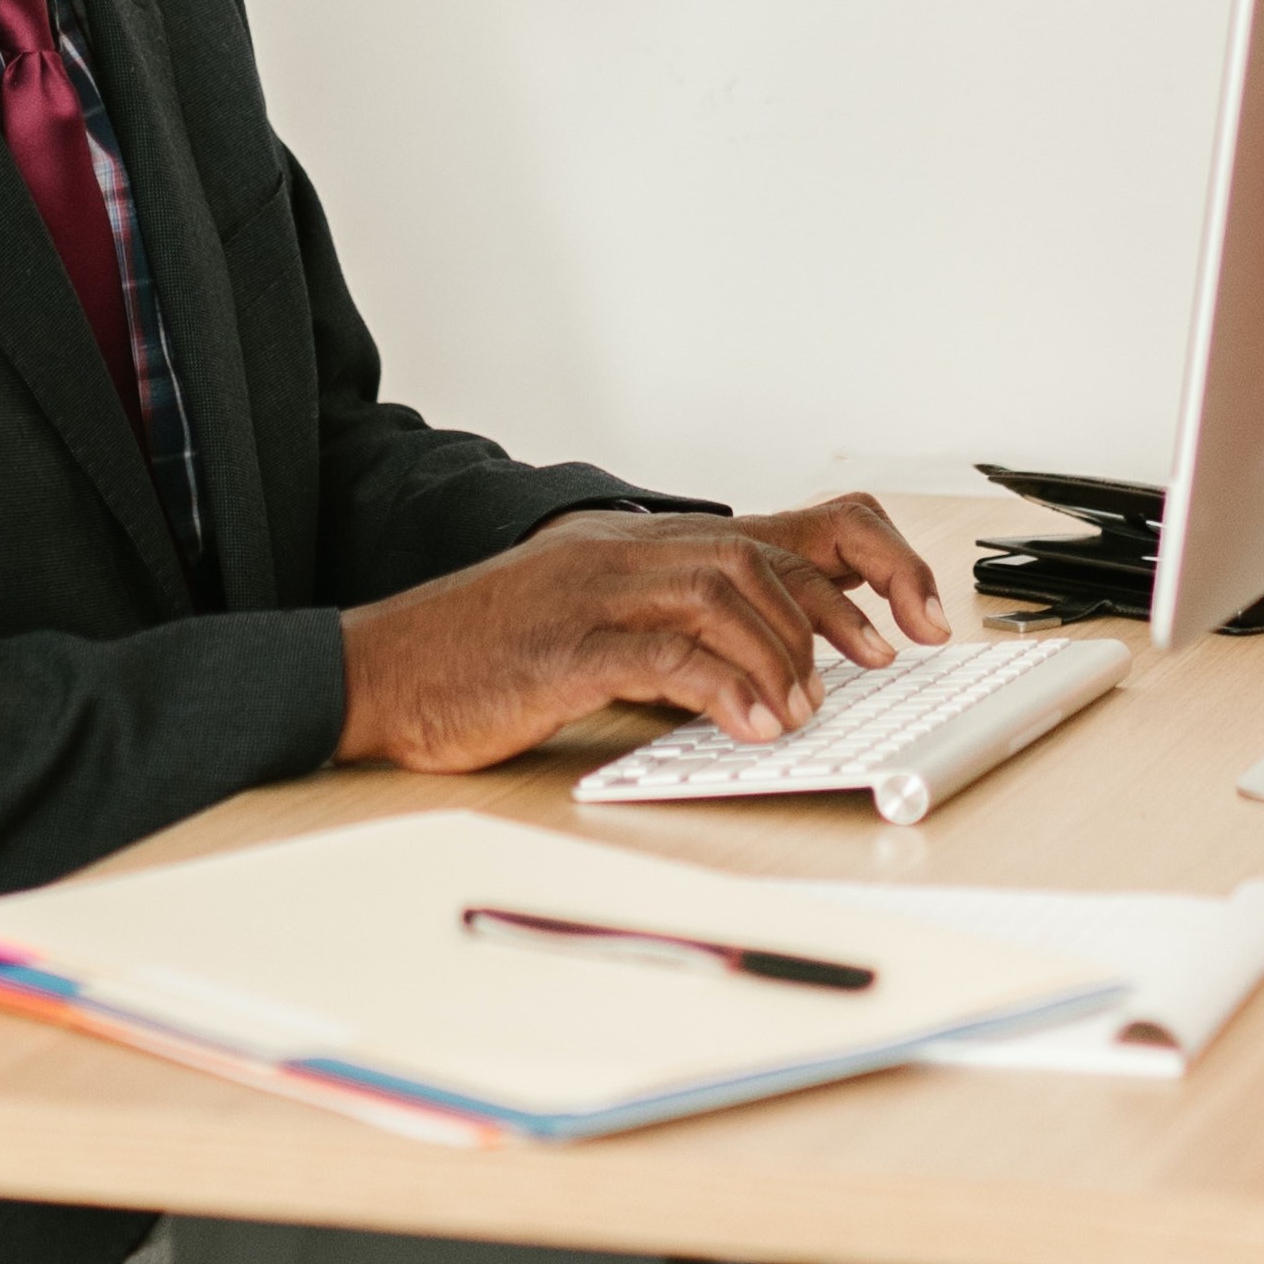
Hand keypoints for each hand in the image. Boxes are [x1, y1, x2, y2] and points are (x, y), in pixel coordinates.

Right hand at [334, 496, 947, 773]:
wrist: (372, 672)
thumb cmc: (470, 663)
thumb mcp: (577, 633)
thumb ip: (653, 637)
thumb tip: (740, 678)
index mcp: (623, 548)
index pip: (757, 538)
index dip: (838, 580)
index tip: (890, 628)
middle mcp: (613, 555)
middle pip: (752, 559)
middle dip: (827, 614)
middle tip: (869, 666)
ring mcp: (586, 596)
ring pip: (719, 593)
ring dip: (778, 652)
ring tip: (803, 707)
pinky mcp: (562, 648)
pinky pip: (662, 655)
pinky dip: (720, 688)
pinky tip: (751, 726)